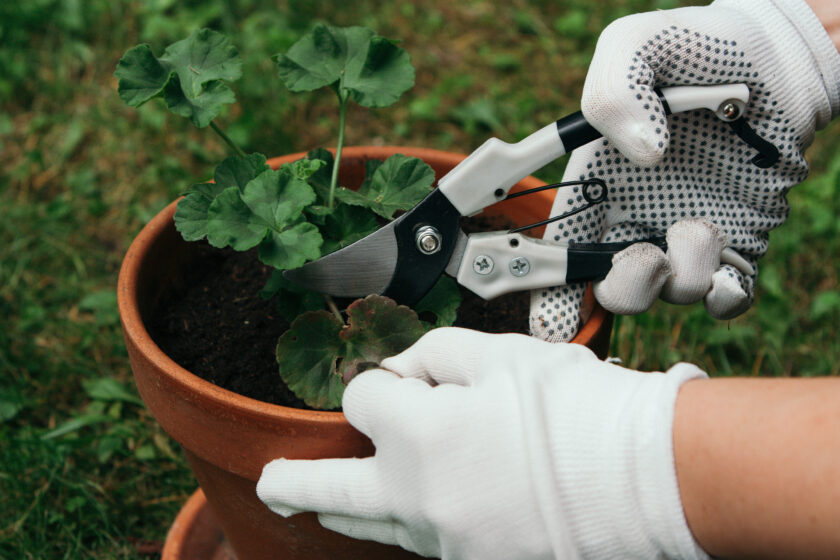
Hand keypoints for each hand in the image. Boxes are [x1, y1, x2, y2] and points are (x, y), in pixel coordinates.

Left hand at [257, 328, 708, 558]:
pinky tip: (421, 510)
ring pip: (375, 525)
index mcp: (419, 434)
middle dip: (294, 481)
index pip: (361, 398)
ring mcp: (445, 541)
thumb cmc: (579, 410)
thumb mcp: (502, 356)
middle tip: (272, 484)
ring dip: (347, 507)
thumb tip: (401, 372)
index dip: (378, 380)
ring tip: (320, 502)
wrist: (649, 481)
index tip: (399, 378)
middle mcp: (418, 498)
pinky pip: (424, 543)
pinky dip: (412, 523)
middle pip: (332, 487)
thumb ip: (434, 355)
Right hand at [531, 0, 839, 341]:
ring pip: (672, 297)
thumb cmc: (695, 51)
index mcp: (597, 186)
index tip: (550, 322)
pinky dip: (724, 294)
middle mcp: (636, 220)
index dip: (549, 296)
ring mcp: (686, 239)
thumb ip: (615, 89)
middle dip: (624, 289)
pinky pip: (726, 298)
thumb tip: (643, 152)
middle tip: (643, 255)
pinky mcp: (739, 247)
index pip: (561, 252)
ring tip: (699, 224)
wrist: (773, 63)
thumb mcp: (637, 45)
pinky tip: (725, 254)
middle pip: (613, 292)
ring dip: (683, 274)